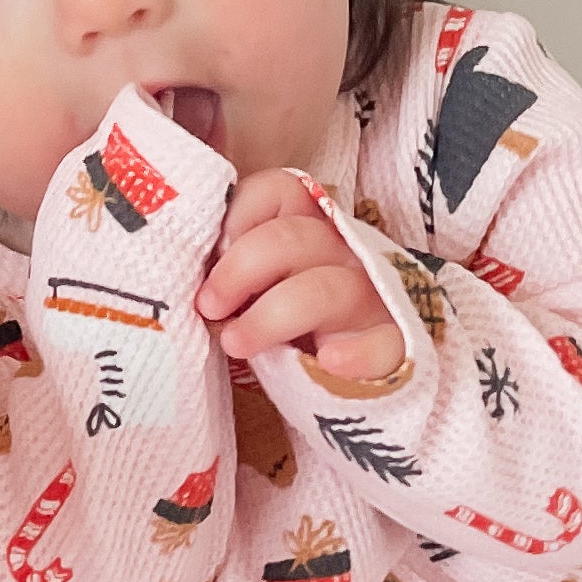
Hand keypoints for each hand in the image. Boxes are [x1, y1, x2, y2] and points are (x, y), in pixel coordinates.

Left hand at [195, 171, 406, 376]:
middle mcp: (344, 253)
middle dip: (239, 269)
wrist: (343, 389)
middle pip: (292, 238)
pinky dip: (357, 352)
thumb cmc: (288, 330)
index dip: (241, 213)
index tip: (211, 252)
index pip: (281, 191)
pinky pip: (384, 343)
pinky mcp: (396, 346)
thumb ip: (232, 271)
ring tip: (235, 344)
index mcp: (308, 230)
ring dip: (271, 317)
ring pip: (325, 289)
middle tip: (208, 306)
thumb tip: (185, 271)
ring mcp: (374, 298)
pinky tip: (329, 363)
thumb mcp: (257, 292)